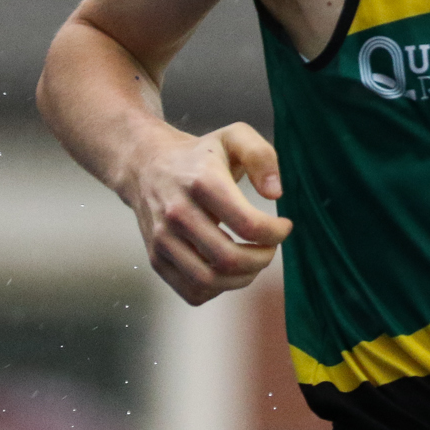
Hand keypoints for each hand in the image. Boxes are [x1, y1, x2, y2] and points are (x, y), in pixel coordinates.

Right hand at [123, 122, 291, 304]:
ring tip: (254, 261)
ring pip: (209, 282)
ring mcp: (162, 239)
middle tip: (271, 248)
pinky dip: (218, 289)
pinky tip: (228, 270)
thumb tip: (275, 193)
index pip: (248, 224)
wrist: (146, 165)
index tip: (284, 226)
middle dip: (263, 259)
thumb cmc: (199, 155)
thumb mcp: (234, 137)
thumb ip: (261, 156)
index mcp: (201, 182)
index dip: (276, 232)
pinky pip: (192, 292)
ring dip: (243, 279)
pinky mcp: (156, 258)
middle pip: (229, 259)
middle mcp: (177, 213)